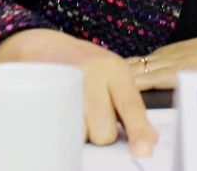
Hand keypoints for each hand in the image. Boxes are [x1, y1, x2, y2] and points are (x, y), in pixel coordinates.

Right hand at [0, 29, 156, 156]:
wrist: (46, 47)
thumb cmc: (86, 66)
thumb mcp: (114, 77)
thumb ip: (131, 106)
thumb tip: (150, 138)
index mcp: (116, 69)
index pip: (130, 105)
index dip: (138, 130)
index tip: (143, 150)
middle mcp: (93, 74)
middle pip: (104, 131)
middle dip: (101, 133)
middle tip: (94, 116)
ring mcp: (67, 85)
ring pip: (82, 135)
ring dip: (81, 132)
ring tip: (76, 112)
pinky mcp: (47, 96)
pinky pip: (60, 129)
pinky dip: (63, 129)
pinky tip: (62, 114)